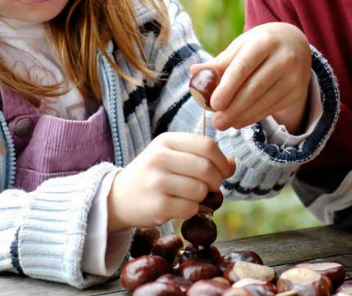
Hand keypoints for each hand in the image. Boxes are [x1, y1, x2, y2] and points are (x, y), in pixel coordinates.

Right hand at [106, 132, 233, 231]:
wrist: (118, 198)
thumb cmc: (153, 175)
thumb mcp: (173, 157)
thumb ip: (203, 157)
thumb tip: (233, 164)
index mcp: (166, 141)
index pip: (207, 146)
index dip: (221, 161)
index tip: (222, 171)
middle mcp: (160, 158)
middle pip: (207, 169)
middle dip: (216, 181)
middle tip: (211, 187)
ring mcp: (157, 182)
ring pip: (201, 190)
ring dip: (204, 197)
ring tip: (192, 197)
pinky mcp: (157, 206)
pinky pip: (191, 209)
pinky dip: (193, 210)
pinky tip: (181, 207)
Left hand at [190, 22, 311, 133]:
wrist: (294, 43)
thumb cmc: (260, 44)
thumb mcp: (242, 45)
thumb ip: (220, 62)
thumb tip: (194, 73)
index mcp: (264, 41)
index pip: (243, 67)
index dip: (228, 87)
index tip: (214, 104)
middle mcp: (283, 58)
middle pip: (255, 87)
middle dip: (234, 108)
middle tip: (216, 122)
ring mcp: (294, 76)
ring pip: (264, 101)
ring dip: (242, 115)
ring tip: (224, 123)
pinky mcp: (297, 91)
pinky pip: (272, 108)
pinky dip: (254, 116)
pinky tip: (239, 121)